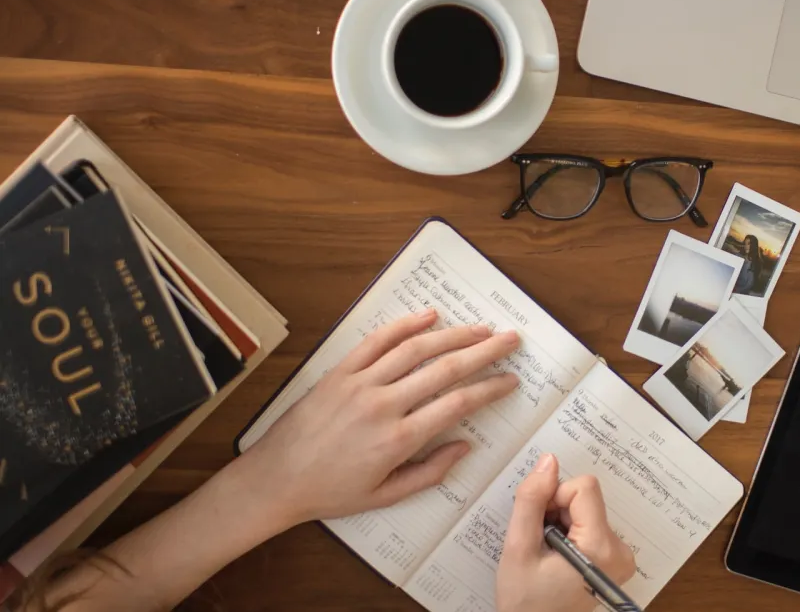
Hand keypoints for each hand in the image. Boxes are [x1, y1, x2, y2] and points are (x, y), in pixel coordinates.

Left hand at [238, 309, 520, 526]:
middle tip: (511, 340)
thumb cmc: (331, 492)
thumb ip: (430, 472)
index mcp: (398, 440)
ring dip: (453, 334)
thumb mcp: (385, 496)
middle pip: (445, 369)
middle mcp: (383, 405)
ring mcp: (360, 384)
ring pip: (415, 349)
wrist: (275, 479)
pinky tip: (429, 316)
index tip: (510, 380)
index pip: (457, 404)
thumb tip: (465, 446)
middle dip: (484, 352)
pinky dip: (404, 325)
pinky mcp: (340, 372)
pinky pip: (376, 341)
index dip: (489, 389)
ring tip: (481, 327)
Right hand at [496, 454, 636, 611]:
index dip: (554, 498)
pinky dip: (570, 532)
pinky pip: (590, 523)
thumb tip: (548, 461)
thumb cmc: (525, 601)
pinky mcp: (614, 558)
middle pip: (585, 498)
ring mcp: (620, 556)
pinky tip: (557, 556)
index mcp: (602, 547)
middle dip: (556, 512)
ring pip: (586, 509)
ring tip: (547, 554)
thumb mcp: (518, 548)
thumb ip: (531, 501)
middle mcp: (620, 550)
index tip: (540, 524)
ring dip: (561, 522)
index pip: (584, 488)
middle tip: (540, 543)